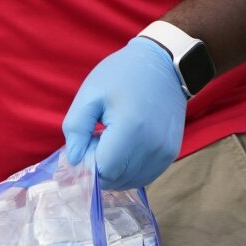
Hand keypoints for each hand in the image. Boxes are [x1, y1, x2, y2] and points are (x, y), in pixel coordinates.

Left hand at [62, 37, 186, 189]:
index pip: (103, 170)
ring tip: (111, 142)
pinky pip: (145, 176)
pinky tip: (124, 149)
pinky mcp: (172, 153)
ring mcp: (165, 152)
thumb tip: (74, 160)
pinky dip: (129, 170)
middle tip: (96, 140)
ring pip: (130, 181)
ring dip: (114, 170)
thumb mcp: (89, 95)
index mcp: (130, 129)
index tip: (86, 142)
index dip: (88, 163)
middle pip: (116, 179)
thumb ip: (76, 129)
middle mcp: (152, 146)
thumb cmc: (121, 75)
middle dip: (99, 167)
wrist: (163, 63)